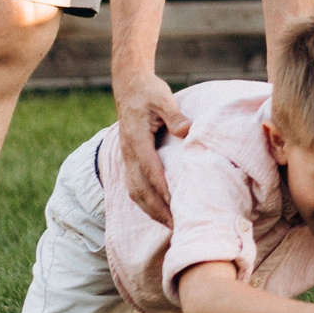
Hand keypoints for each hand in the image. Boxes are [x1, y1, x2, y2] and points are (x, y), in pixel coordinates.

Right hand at [115, 72, 187, 223]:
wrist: (129, 85)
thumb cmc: (149, 92)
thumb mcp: (163, 99)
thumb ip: (175, 116)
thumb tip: (186, 131)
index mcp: (137, 140)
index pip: (151, 172)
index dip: (163, 191)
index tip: (177, 207)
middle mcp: (128, 153)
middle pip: (141, 189)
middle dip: (157, 210)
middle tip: (177, 227)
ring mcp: (126, 157)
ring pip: (134, 191)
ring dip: (150, 210)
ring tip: (168, 226)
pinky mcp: (129, 158)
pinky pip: (133, 185)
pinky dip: (144, 201)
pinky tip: (157, 210)